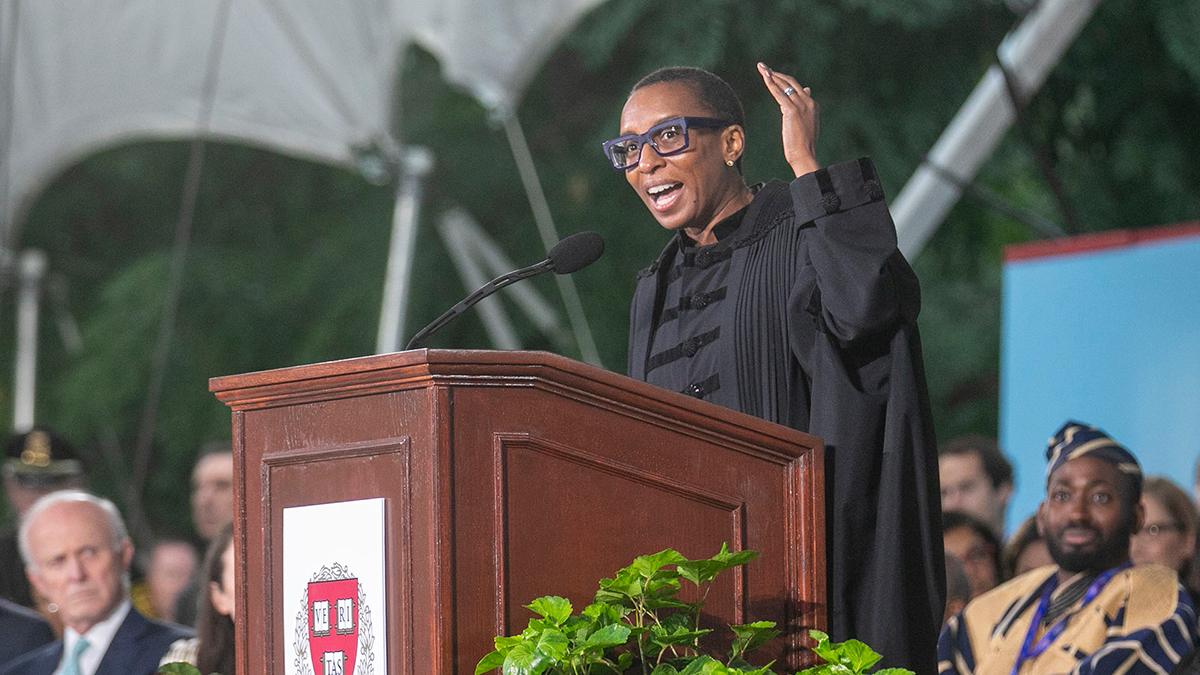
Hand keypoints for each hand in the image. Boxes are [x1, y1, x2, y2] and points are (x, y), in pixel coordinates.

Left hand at [757, 62, 819, 176]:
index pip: (797, 88)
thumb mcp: (806, 123)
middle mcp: (808, 101)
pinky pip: (779, 93)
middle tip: (763, 67)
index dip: (783, 81)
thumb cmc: (803, 144)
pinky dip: (771, 83)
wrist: (805, 154)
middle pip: (791, 82)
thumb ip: (805, 109)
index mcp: (812, 105)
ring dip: (771, 74)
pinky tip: (765, 76)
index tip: (772, 75)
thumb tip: (806, 92)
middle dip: (776, 73)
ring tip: (761, 67)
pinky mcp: (791, 110)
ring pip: (784, 85)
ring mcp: (801, 105)